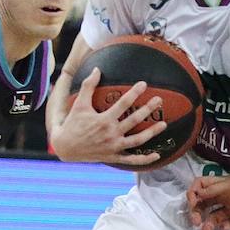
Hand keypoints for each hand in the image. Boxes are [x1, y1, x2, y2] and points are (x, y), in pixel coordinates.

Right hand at [48, 68, 166, 165]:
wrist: (65, 147)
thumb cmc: (73, 124)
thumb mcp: (79, 104)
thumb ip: (88, 86)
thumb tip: (96, 68)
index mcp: (104, 120)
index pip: (123, 103)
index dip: (134, 93)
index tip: (144, 84)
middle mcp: (111, 134)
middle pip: (134, 120)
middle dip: (148, 109)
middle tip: (159, 100)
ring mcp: (113, 147)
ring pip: (137, 140)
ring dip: (152, 132)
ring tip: (164, 124)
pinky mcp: (113, 157)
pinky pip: (132, 161)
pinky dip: (145, 160)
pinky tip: (157, 155)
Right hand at [187, 173, 229, 229]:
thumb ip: (215, 189)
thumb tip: (197, 195)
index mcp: (220, 185)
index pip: (199, 186)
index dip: (193, 194)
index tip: (194, 203)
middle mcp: (222, 197)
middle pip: (202, 204)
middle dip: (196, 213)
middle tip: (196, 222)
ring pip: (211, 217)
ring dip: (206, 225)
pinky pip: (225, 225)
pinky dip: (222, 228)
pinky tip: (227, 228)